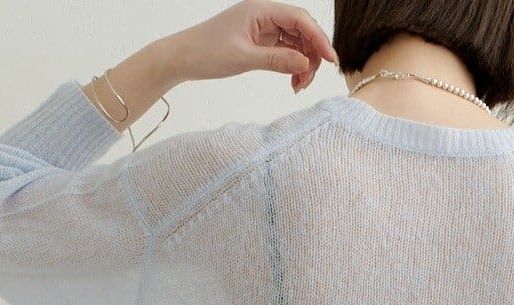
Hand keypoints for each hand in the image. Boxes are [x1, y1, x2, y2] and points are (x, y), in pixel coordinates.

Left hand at [169, 2, 336, 92]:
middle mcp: (265, 15)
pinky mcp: (261, 41)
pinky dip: (293, 66)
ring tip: (298, 86)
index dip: (318, 38)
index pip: (299, 19)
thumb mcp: (244, 58)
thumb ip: (277, 60)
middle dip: (312, 55)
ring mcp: (264, 28)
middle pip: (302, 30)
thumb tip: (306, 63)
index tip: (330, 60)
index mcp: (261, 9)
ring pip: (296, 43)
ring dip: (303, 64)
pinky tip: (292, 82)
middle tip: (308, 81)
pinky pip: (286, 51)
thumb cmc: (207, 52)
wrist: (183, 58)